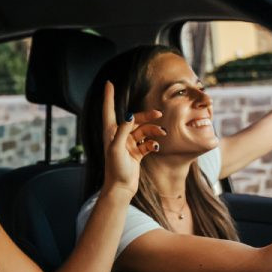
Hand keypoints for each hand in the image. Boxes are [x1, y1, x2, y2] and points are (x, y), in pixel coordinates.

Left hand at [100, 81, 165, 198]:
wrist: (121, 188)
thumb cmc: (115, 169)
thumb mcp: (117, 148)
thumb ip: (123, 130)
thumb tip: (130, 114)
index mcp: (110, 133)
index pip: (108, 110)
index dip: (108, 96)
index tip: (108, 83)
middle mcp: (118, 136)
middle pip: (133, 119)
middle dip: (146, 116)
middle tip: (159, 115)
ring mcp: (128, 144)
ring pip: (143, 130)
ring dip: (153, 130)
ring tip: (162, 133)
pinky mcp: (136, 152)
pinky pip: (147, 142)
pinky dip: (153, 142)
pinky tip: (156, 147)